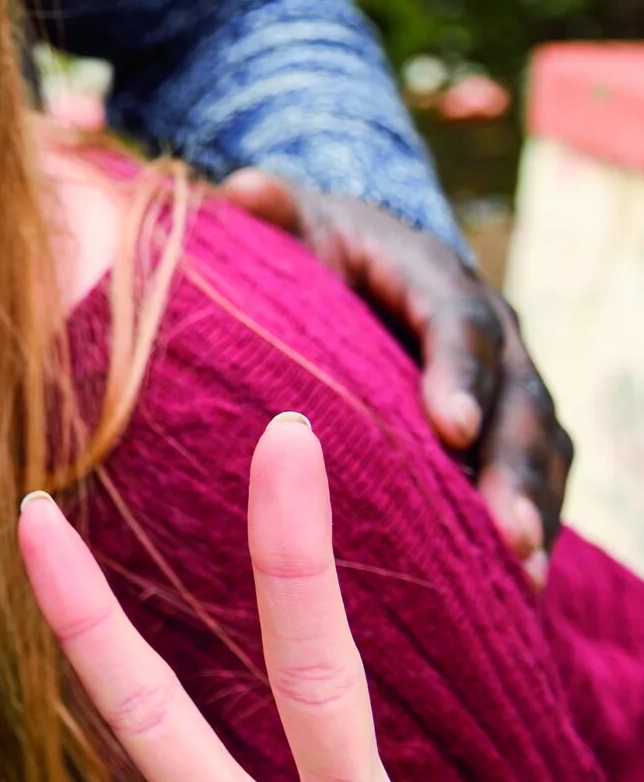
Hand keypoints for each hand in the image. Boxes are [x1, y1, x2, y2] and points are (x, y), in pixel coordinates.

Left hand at [223, 171, 571, 585]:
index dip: (460, 374)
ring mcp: (508, 384)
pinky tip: (517, 591)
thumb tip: (242, 190)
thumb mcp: (290, 225)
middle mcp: (493, 332)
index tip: (449, 428)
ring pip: (540, 448)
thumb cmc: (309, 249)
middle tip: (507, 532)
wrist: (348, 259)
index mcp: (438, 279)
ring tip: (522, 574)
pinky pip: (533, 480)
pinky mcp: (505, 430)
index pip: (460, 324)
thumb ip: (271, 213)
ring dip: (535, 509)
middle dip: (515, 467)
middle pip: (521, 400)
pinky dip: (528, 527)